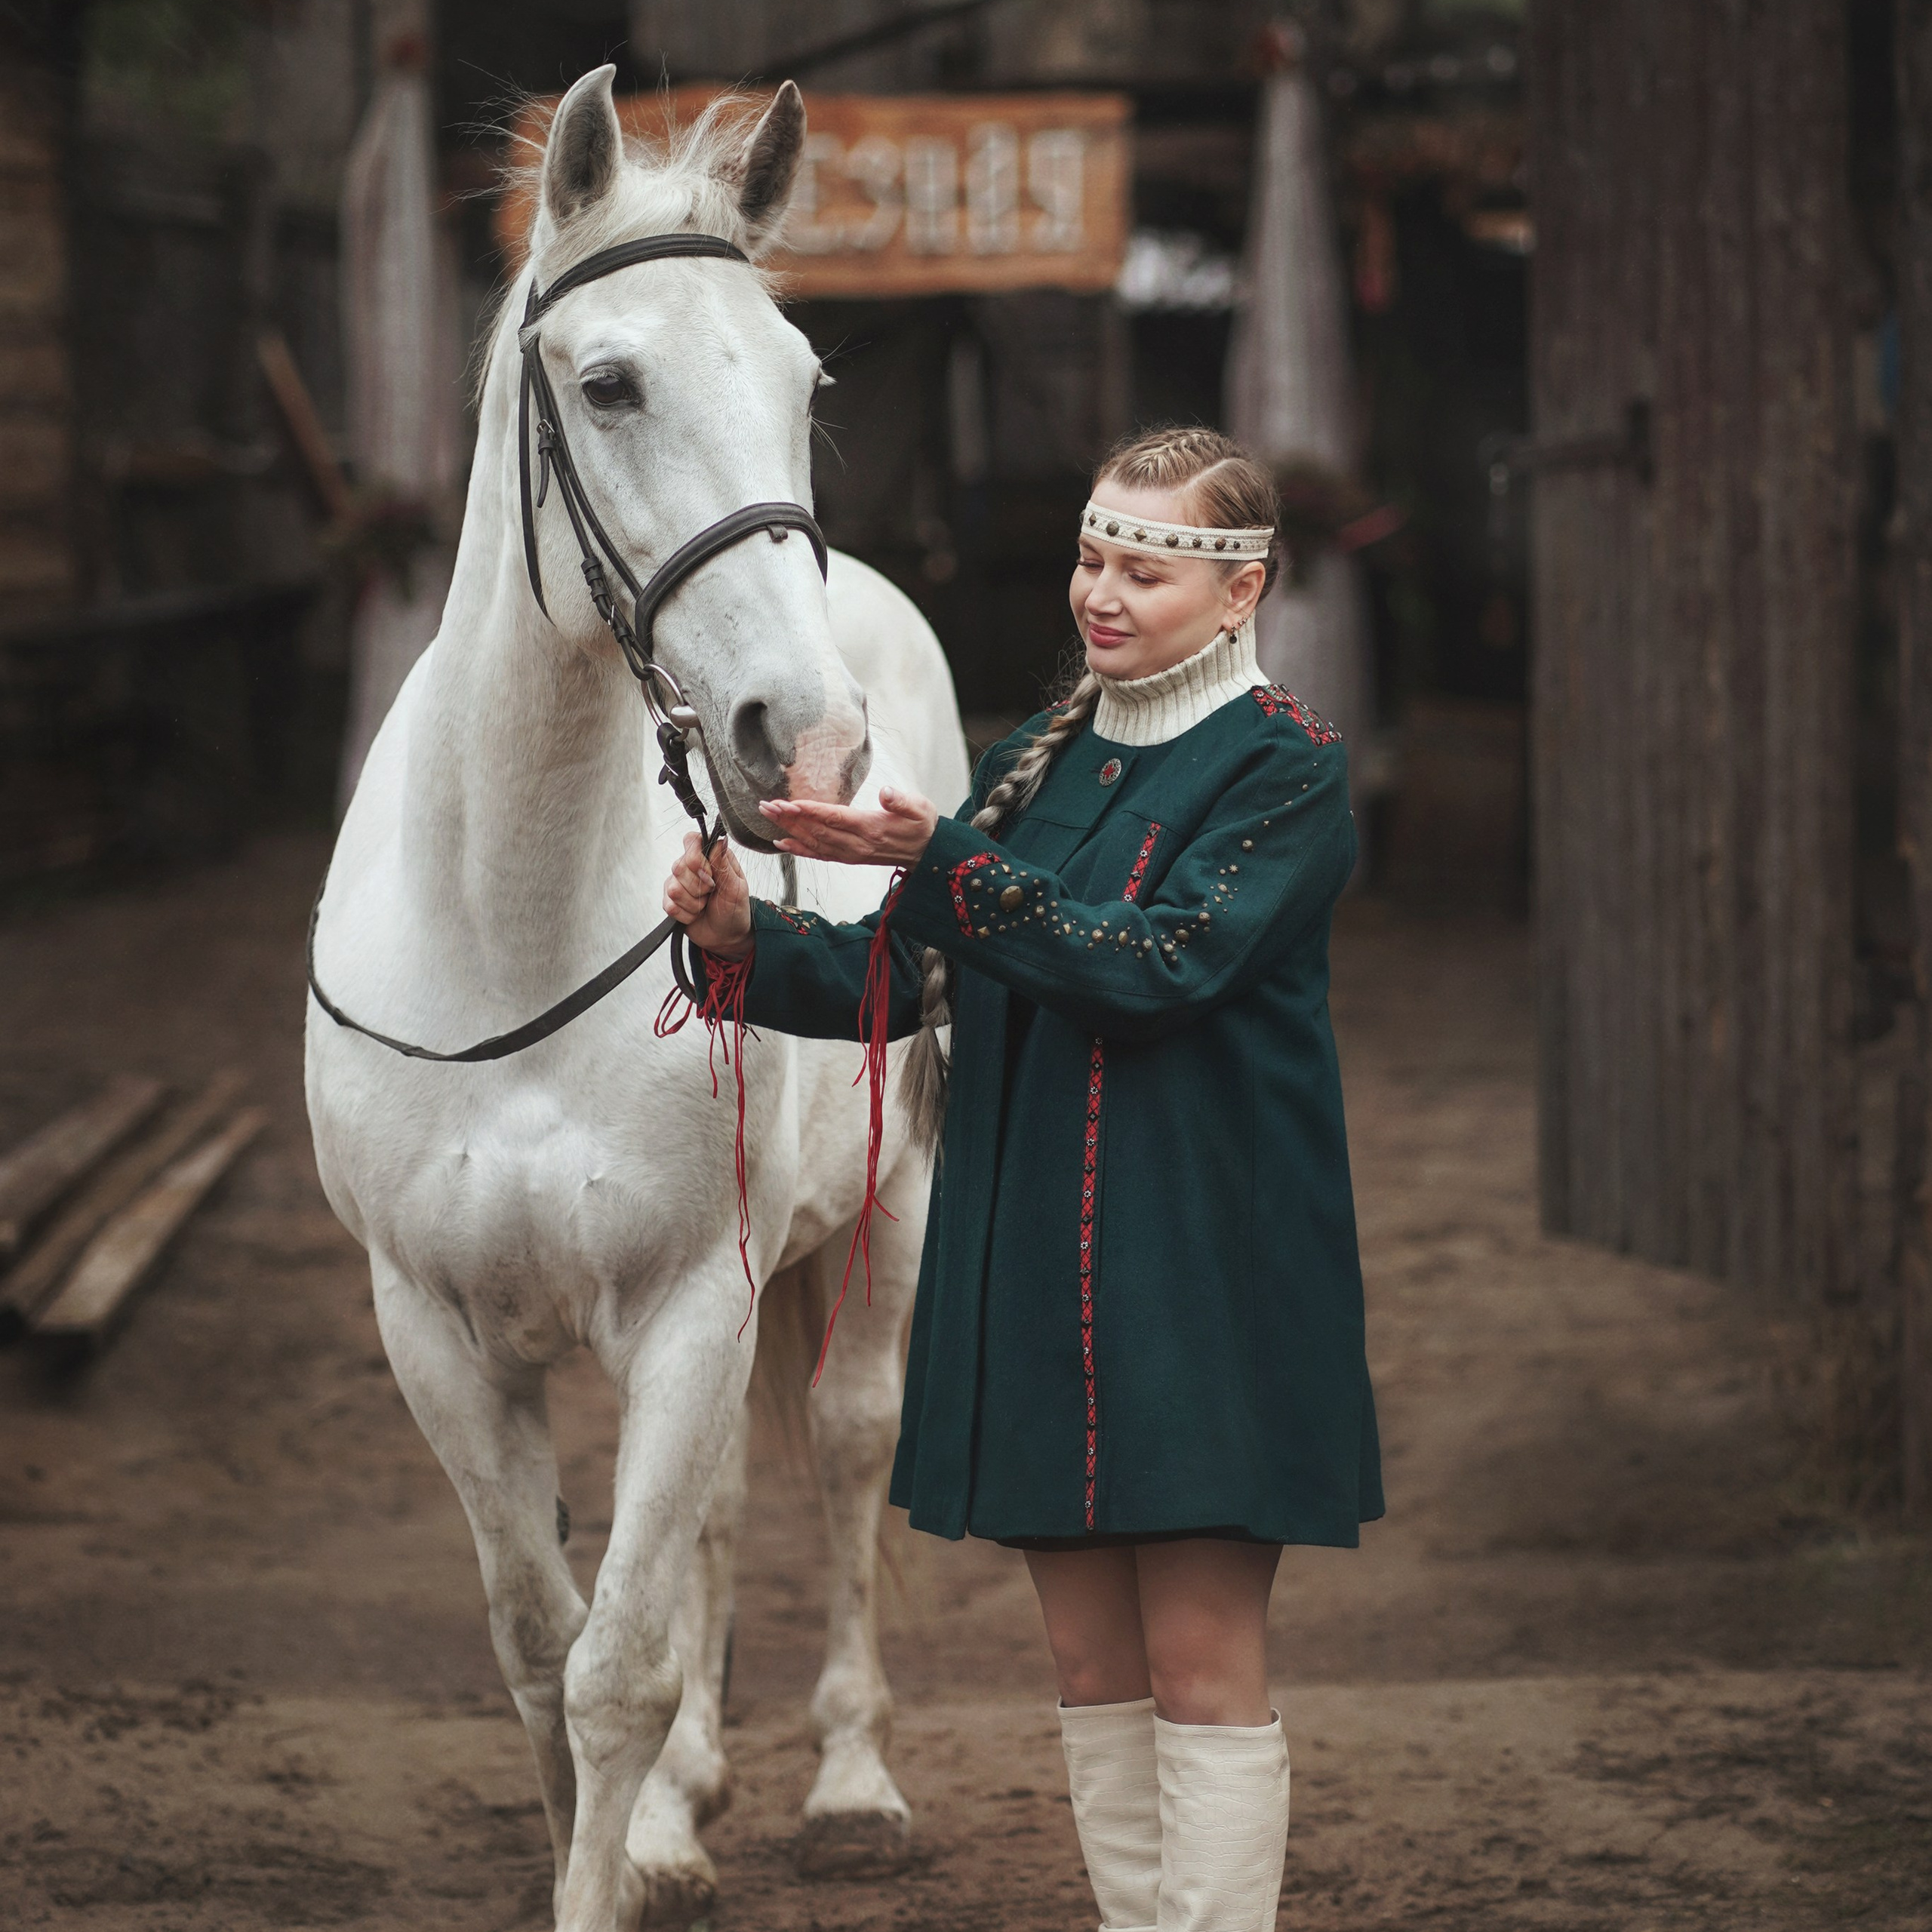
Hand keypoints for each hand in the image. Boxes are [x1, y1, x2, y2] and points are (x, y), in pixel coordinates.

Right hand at [663, 832, 753, 959]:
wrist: (727, 936)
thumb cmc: (735, 909)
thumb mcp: (736, 887)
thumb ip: (724, 864)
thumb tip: (719, 840)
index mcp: (708, 857)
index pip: (691, 840)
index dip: (696, 858)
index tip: (710, 875)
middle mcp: (689, 867)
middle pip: (679, 866)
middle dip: (699, 886)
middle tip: (712, 893)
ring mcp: (677, 883)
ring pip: (674, 889)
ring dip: (694, 903)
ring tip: (705, 905)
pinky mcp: (669, 902)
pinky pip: (669, 906)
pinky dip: (686, 915)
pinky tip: (695, 914)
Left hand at [762, 787, 938, 866]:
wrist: (928, 853)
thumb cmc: (922, 826)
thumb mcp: (920, 808)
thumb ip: (902, 801)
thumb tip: (887, 792)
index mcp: (871, 827)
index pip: (834, 818)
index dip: (810, 811)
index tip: (788, 803)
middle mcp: (857, 844)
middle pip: (817, 830)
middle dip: (790, 818)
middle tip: (766, 806)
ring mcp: (851, 853)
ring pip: (814, 843)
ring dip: (789, 830)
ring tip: (768, 816)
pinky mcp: (850, 857)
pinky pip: (819, 855)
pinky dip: (799, 850)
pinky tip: (781, 843)